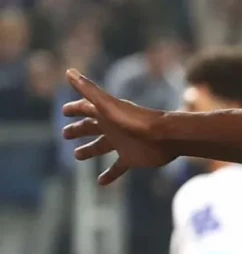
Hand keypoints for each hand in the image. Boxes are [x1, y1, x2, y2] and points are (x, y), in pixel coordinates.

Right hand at [62, 70, 176, 184]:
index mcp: (107, 113)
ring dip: (90, 151)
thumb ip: (88, 89)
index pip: (86, 108)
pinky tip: (101, 182)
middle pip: (92, 128)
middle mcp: (114, 127)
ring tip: (77, 155)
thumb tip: (68, 71)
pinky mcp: (131, 157)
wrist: (166, 137)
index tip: (64, 111)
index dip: (75, 108)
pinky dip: (109, 175)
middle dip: (79, 130)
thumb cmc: (136, 120)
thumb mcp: (107, 105)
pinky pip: (118, 167)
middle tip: (64, 134)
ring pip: (102, 147)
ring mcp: (122, 143)